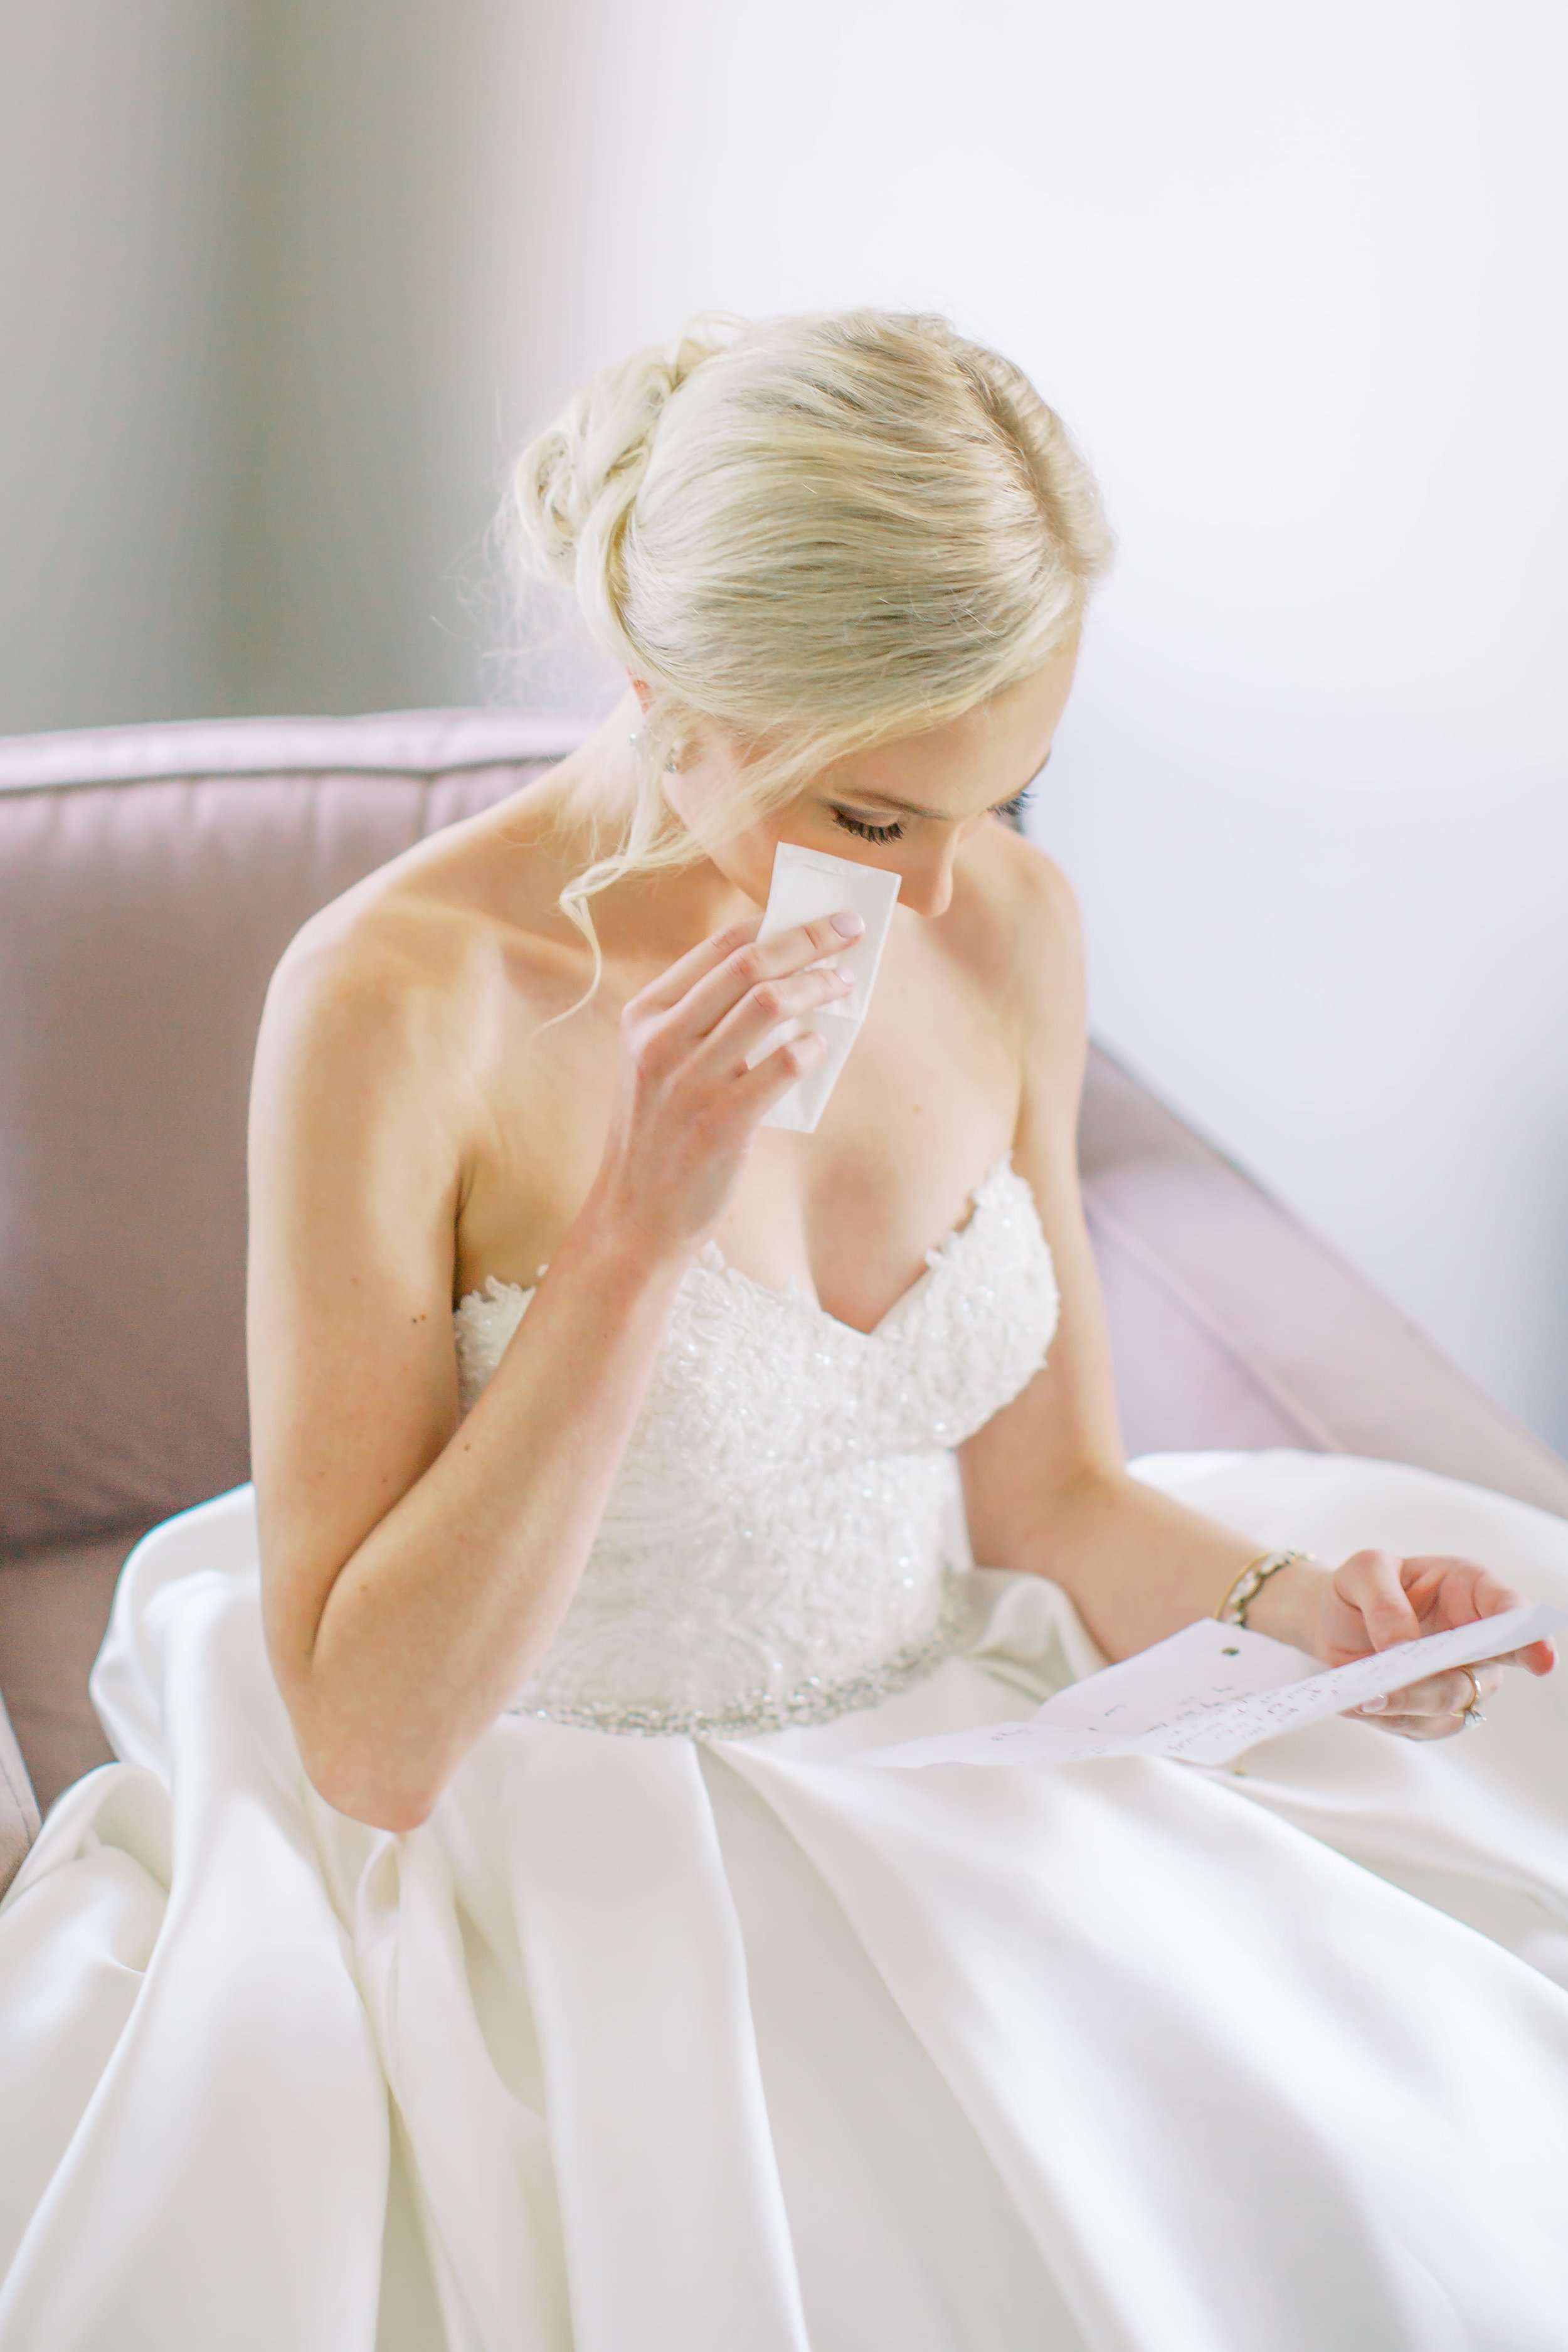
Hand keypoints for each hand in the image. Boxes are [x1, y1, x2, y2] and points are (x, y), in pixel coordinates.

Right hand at [585, 911, 861, 1264]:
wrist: (635, 1216)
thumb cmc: (660, 1135)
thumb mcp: (657, 1065)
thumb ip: (701, 1020)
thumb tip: (782, 975)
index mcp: (645, 1015)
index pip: (719, 946)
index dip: (777, 921)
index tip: (820, 915)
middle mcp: (661, 1039)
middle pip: (749, 963)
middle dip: (809, 938)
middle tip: (851, 930)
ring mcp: (689, 1080)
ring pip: (768, 1004)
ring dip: (818, 986)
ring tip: (845, 985)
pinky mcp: (720, 1122)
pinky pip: (782, 1066)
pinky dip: (811, 1048)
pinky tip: (822, 1046)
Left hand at [1263, 1550, 1556, 1739]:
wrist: (1330, 1618)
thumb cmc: (1360, 1587)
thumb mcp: (1365, 1570)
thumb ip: (1384, 1600)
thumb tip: (1402, 1646)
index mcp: (1470, 1591)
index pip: (1510, 1611)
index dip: (1529, 1636)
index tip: (1540, 1658)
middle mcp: (1474, 1639)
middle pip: (1481, 1673)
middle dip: (1442, 1683)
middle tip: (1399, 1680)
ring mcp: (1456, 1679)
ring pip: (1449, 1707)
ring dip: (1408, 1704)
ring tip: (1365, 1696)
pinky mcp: (1430, 1711)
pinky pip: (1420, 1726)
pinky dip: (1389, 1717)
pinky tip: (1358, 1702)